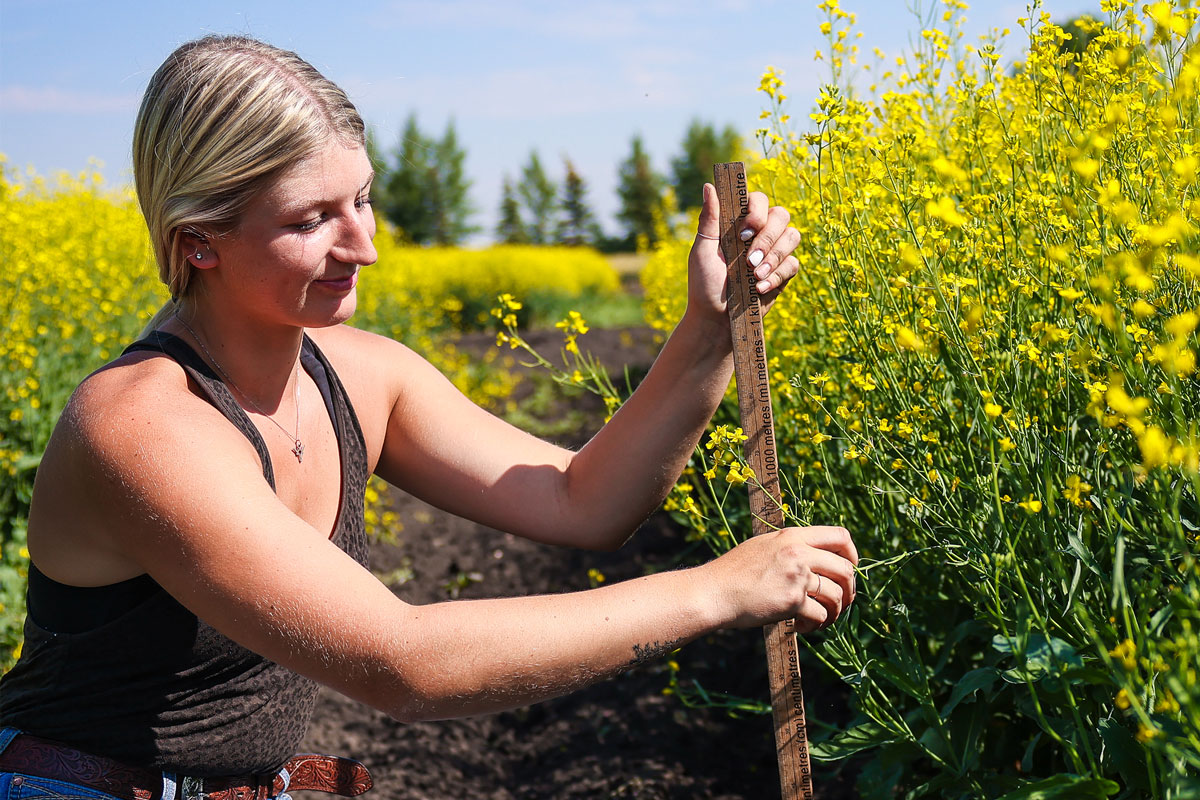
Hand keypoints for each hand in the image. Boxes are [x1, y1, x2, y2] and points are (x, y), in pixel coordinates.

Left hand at [687, 183, 800, 321]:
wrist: (716, 319)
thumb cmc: (704, 284)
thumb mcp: (703, 250)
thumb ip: (710, 219)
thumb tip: (709, 186)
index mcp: (738, 223)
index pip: (759, 200)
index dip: (757, 211)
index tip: (744, 232)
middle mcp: (759, 233)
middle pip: (781, 215)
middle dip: (767, 237)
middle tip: (749, 259)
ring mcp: (773, 252)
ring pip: (792, 236)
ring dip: (774, 256)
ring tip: (753, 274)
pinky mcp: (783, 272)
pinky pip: (793, 263)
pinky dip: (776, 276)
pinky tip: (759, 288)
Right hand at [700, 526, 858, 633]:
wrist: (713, 592)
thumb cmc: (734, 572)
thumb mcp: (763, 546)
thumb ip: (790, 547)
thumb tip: (817, 557)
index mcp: (792, 536)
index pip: (840, 536)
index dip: (852, 554)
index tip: (848, 570)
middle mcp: (798, 552)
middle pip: (846, 569)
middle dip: (850, 590)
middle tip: (842, 603)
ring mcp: (796, 576)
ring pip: (837, 595)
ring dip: (835, 613)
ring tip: (821, 620)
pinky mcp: (792, 601)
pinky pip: (820, 615)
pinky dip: (816, 626)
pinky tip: (801, 627)